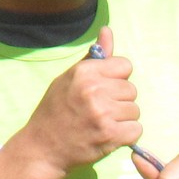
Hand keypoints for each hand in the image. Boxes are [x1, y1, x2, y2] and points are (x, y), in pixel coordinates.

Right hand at [12, 27, 141, 178]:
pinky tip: (108, 136)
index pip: (125, 66)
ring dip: (123, 119)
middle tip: (99, 110)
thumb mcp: (68, 78)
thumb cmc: (55, 111)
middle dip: (120, 100)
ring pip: (135, 110)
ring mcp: (103, 113)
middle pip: (132, 89)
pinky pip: (136, 130)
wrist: (42, 148)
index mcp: (84, 72)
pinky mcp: (110, 136)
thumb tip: (107, 30)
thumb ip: (93, 57)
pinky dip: (125, 135)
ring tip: (102, 123)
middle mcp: (94, 90)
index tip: (103, 90)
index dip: (116, 79)